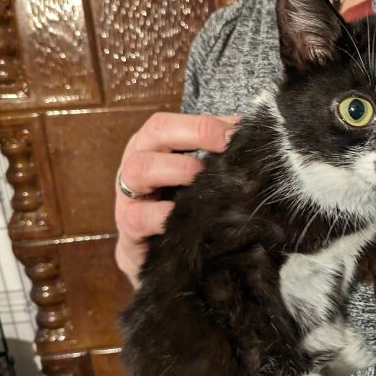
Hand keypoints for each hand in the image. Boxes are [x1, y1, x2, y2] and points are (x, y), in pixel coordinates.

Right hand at [115, 112, 237, 286]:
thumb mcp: (195, 175)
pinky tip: (188, 219)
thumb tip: (248, 133)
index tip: (234, 134)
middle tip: (225, 154)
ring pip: (140, 169)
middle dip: (194, 137)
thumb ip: (216, 153)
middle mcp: (136, 162)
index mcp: (153, 145)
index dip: (202, 125)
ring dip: (178, 171)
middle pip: (154, 134)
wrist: (154, 252)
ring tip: (206, 184)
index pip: (169, 122)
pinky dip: (165, 216)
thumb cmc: (178, 204)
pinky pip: (139, 217)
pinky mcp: (128, 227)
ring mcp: (127, 194)